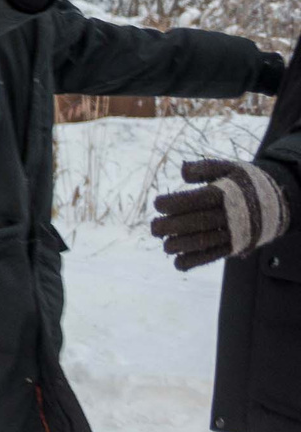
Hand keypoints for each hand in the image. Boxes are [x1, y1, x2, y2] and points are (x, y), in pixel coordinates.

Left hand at [151, 158, 291, 269]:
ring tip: (165, 245)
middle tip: (154, 228)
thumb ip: (205, 168)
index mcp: (227, 194)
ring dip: (181, 246)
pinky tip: (178, 263)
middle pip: (198, 222)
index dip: (175, 203)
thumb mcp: (228, 168)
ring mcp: (234, 232)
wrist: (277, 202)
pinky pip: (214, 255)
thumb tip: (183, 171)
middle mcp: (231, 215)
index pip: (198, 200)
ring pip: (205, 242)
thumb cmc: (243, 183)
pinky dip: (195, 261)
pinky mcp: (236, 246)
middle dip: (172, 226)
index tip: (157, 204)